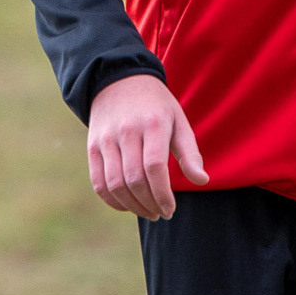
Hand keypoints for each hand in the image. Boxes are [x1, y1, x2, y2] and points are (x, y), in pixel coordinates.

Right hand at [87, 75, 207, 219]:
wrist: (119, 81)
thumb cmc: (156, 106)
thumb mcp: (179, 121)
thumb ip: (190, 153)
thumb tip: (202, 181)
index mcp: (152, 124)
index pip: (155, 167)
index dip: (163, 194)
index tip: (170, 209)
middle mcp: (126, 132)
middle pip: (134, 179)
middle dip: (149, 204)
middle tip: (161, 213)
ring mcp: (106, 140)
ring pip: (115, 184)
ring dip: (132, 206)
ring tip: (147, 212)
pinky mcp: (92, 147)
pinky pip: (98, 182)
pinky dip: (112, 201)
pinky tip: (128, 206)